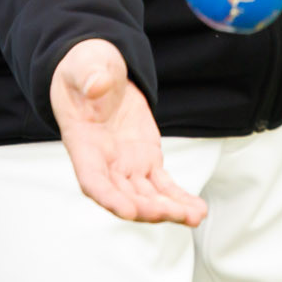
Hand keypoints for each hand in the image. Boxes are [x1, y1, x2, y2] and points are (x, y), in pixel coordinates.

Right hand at [49, 39, 206, 226]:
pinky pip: (163, 186)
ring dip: (169, 209)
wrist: (98, 72)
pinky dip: (179, 199)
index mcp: (84, 145)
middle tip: (172, 213)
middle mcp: (105, 163)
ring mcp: (127, 165)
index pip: (93, 180)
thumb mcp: (85, 65)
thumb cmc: (85, 70)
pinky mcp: (147, 160)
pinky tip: (197, 210)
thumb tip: (97, 85)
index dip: (110, 198)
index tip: (129, 211)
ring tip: (194, 216)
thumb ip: (89, 76)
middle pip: (124, 195)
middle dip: (147, 209)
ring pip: (147, 196)